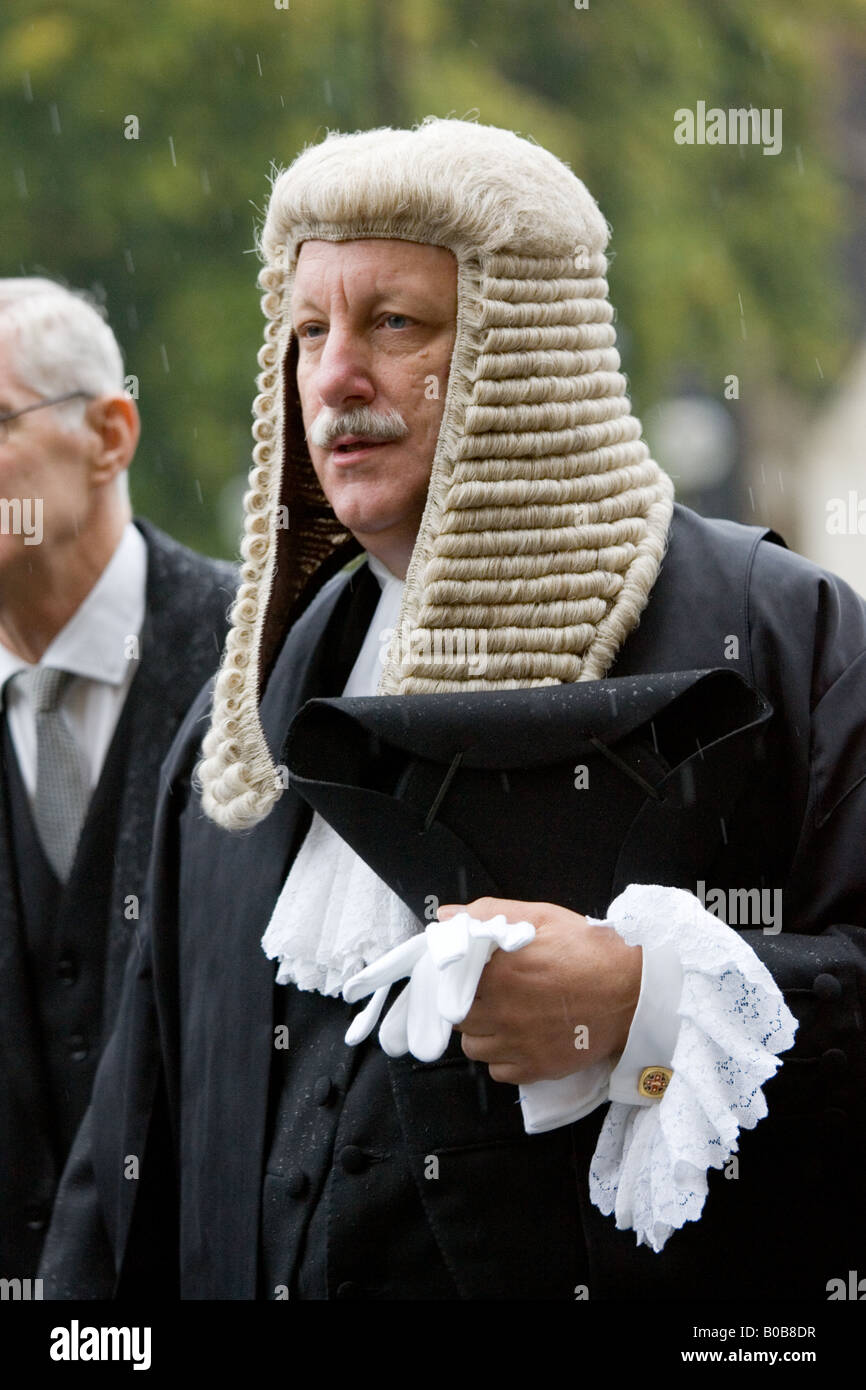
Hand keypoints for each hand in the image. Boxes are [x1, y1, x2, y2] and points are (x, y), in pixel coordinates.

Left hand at [438, 897, 642, 1084]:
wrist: (633, 990)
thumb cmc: (589, 950)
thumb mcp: (540, 916)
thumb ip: (489, 913)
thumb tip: (446, 916)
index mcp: (499, 973)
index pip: (449, 983)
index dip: (456, 979)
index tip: (467, 975)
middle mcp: (503, 1012)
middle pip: (458, 1017)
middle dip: (468, 1004)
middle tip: (488, 994)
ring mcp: (519, 1044)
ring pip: (474, 1048)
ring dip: (482, 1033)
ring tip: (502, 1018)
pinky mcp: (537, 1068)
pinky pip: (499, 1072)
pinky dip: (503, 1059)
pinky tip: (519, 1040)